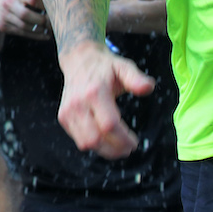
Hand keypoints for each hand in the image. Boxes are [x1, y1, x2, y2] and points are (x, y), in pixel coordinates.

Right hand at [0, 0, 50, 38]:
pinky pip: (22, 33)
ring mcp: (4, 16)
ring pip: (24, 26)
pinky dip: (35, 36)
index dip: (45, 7)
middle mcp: (8, 3)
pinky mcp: (4, 27)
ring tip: (50, 31)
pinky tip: (44, 36)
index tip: (53, 11)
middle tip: (52, 23)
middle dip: (41, 21)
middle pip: (26, 15)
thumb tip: (54, 3)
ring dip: (39, 30)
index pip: (33, 0)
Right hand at [57, 40, 154, 158]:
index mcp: (94, 92)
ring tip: (119, 147)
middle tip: (129, 148)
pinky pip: (79, 140)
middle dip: (115, 149)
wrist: (79, 61)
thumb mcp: (124, 67)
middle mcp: (78, 103)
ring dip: (105, 150)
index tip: (135, 142)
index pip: (109, 125)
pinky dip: (94, 145)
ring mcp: (68, 111)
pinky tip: (105, 139)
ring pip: (86, 143)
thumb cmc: (105, 67)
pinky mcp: (63, 117)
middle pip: (96, 139)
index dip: (124, 139)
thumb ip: (136, 78)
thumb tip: (148, 87)